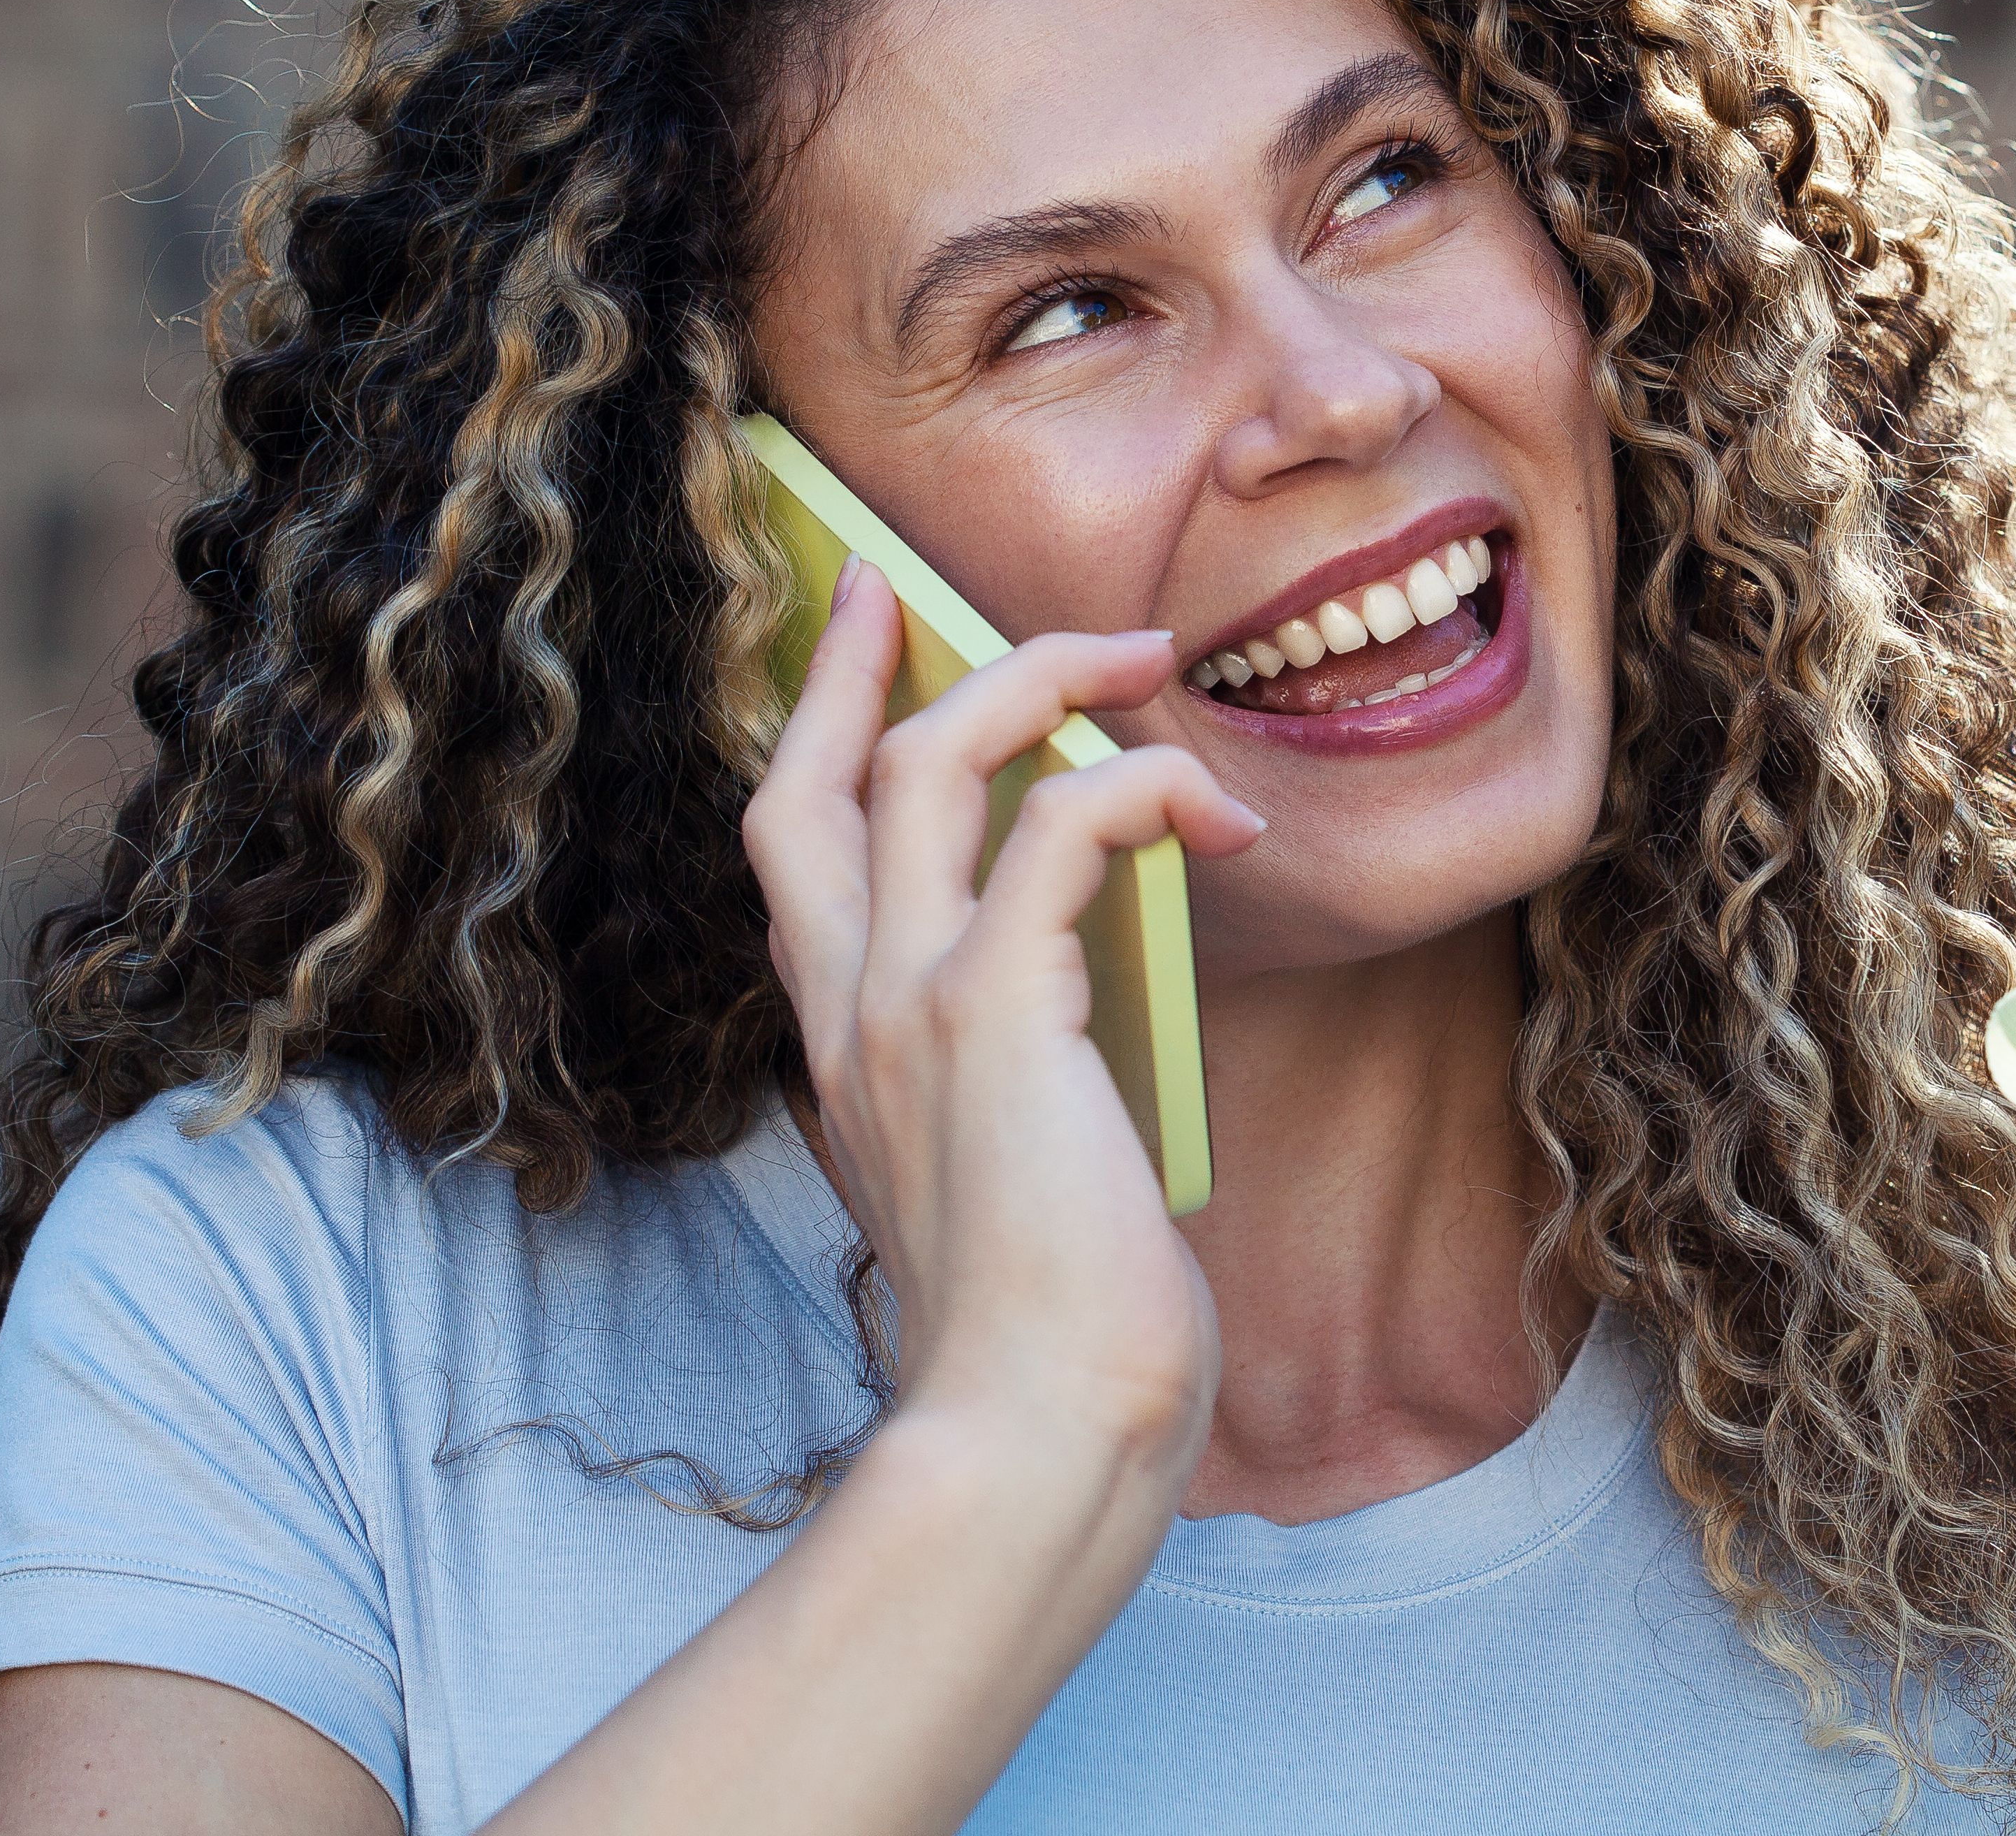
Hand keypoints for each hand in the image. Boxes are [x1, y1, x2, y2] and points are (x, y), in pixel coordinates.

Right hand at [742, 559, 1263, 1462]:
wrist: (1037, 1434)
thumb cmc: (1047, 1335)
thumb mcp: (1010, 1176)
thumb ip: (1019, 1085)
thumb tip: (1089, 1021)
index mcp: (848, 1053)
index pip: (796, 857)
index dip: (814, 733)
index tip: (857, 644)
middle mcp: (854, 1015)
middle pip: (818, 781)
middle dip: (863, 663)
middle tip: (913, 582)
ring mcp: (912, 1008)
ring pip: (930, 764)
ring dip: (1039, 681)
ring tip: (1140, 659)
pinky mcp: (998, 1013)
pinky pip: (1064, 826)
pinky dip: (1141, 783)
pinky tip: (1219, 812)